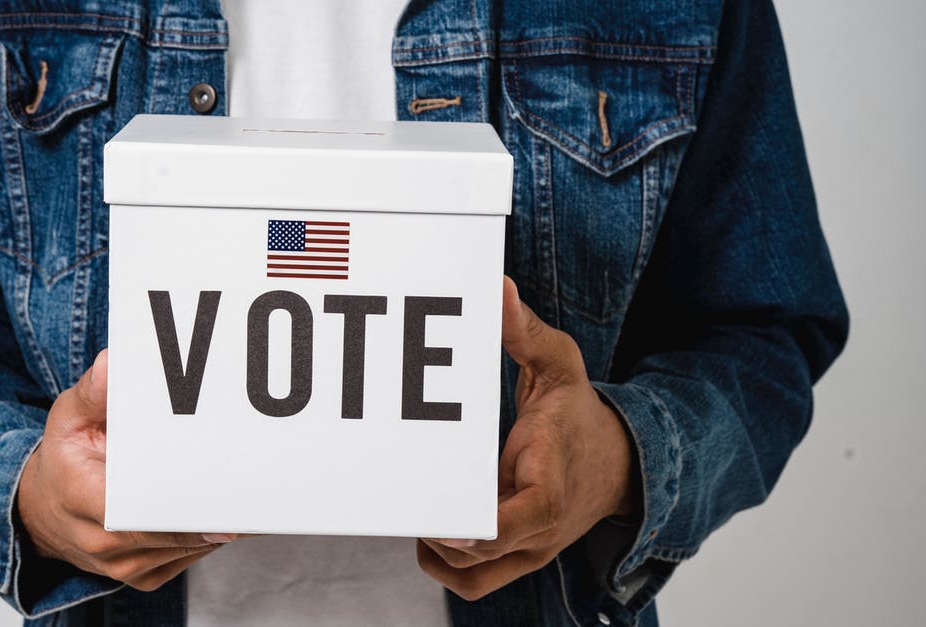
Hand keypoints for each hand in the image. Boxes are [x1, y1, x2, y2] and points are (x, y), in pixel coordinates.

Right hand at [17, 349, 234, 590]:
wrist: (41, 512)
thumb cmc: (63, 460)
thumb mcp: (68, 418)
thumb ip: (94, 392)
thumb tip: (113, 365)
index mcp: (84, 501)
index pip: (142, 513)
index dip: (184, 511)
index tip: (221, 497)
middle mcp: (105, 544)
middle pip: (175, 533)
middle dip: (214, 511)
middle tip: (255, 486)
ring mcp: (126, 568)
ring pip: (190, 548)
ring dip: (219, 523)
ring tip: (250, 492)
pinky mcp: (145, 576)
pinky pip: (190, 557)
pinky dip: (210, 536)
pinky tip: (226, 509)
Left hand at [417, 277, 636, 600]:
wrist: (619, 462)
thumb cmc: (580, 415)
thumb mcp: (561, 364)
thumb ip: (526, 331)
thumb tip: (498, 290)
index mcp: (552, 484)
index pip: (524, 518)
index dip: (478, 527)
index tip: (442, 518)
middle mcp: (541, 528)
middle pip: (483, 555)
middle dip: (438, 533)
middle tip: (405, 497)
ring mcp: (529, 549)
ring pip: (473, 577)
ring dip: (437, 554)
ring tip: (415, 511)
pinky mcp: (517, 556)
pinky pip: (474, 581)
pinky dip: (446, 564)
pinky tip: (429, 527)